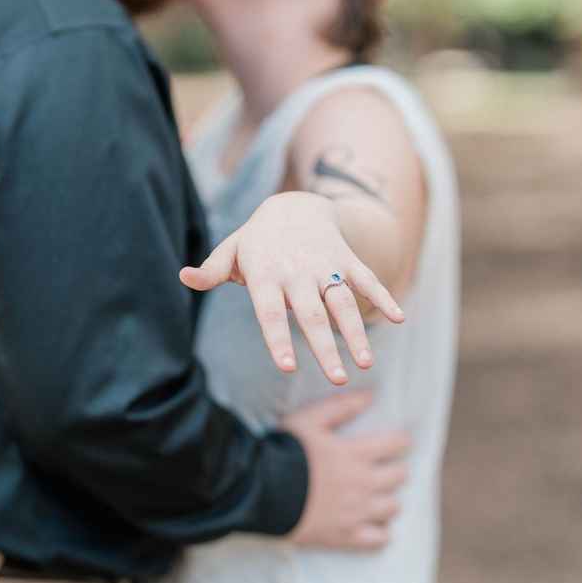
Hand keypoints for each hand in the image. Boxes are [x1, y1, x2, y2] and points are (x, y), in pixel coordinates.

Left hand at [180, 192, 404, 385]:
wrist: (296, 203)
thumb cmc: (258, 240)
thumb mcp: (232, 250)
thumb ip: (212, 270)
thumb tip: (183, 276)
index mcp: (266, 275)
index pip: (271, 313)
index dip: (280, 338)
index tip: (287, 367)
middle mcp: (298, 272)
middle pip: (313, 315)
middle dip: (326, 348)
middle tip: (338, 379)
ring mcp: (326, 266)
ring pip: (343, 302)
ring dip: (356, 332)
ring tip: (365, 362)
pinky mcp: (347, 260)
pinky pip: (367, 280)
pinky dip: (383, 296)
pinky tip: (398, 318)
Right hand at [283, 391, 409, 550]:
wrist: (260, 491)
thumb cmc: (284, 451)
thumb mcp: (310, 419)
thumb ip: (342, 406)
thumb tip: (371, 396)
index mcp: (355, 453)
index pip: (396, 444)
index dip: (400, 440)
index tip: (397, 441)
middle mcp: (362, 484)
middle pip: (399, 476)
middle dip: (395, 468)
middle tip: (384, 467)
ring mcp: (355, 513)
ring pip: (393, 507)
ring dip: (388, 499)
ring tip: (376, 495)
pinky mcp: (344, 536)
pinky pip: (378, 540)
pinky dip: (380, 533)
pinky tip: (372, 524)